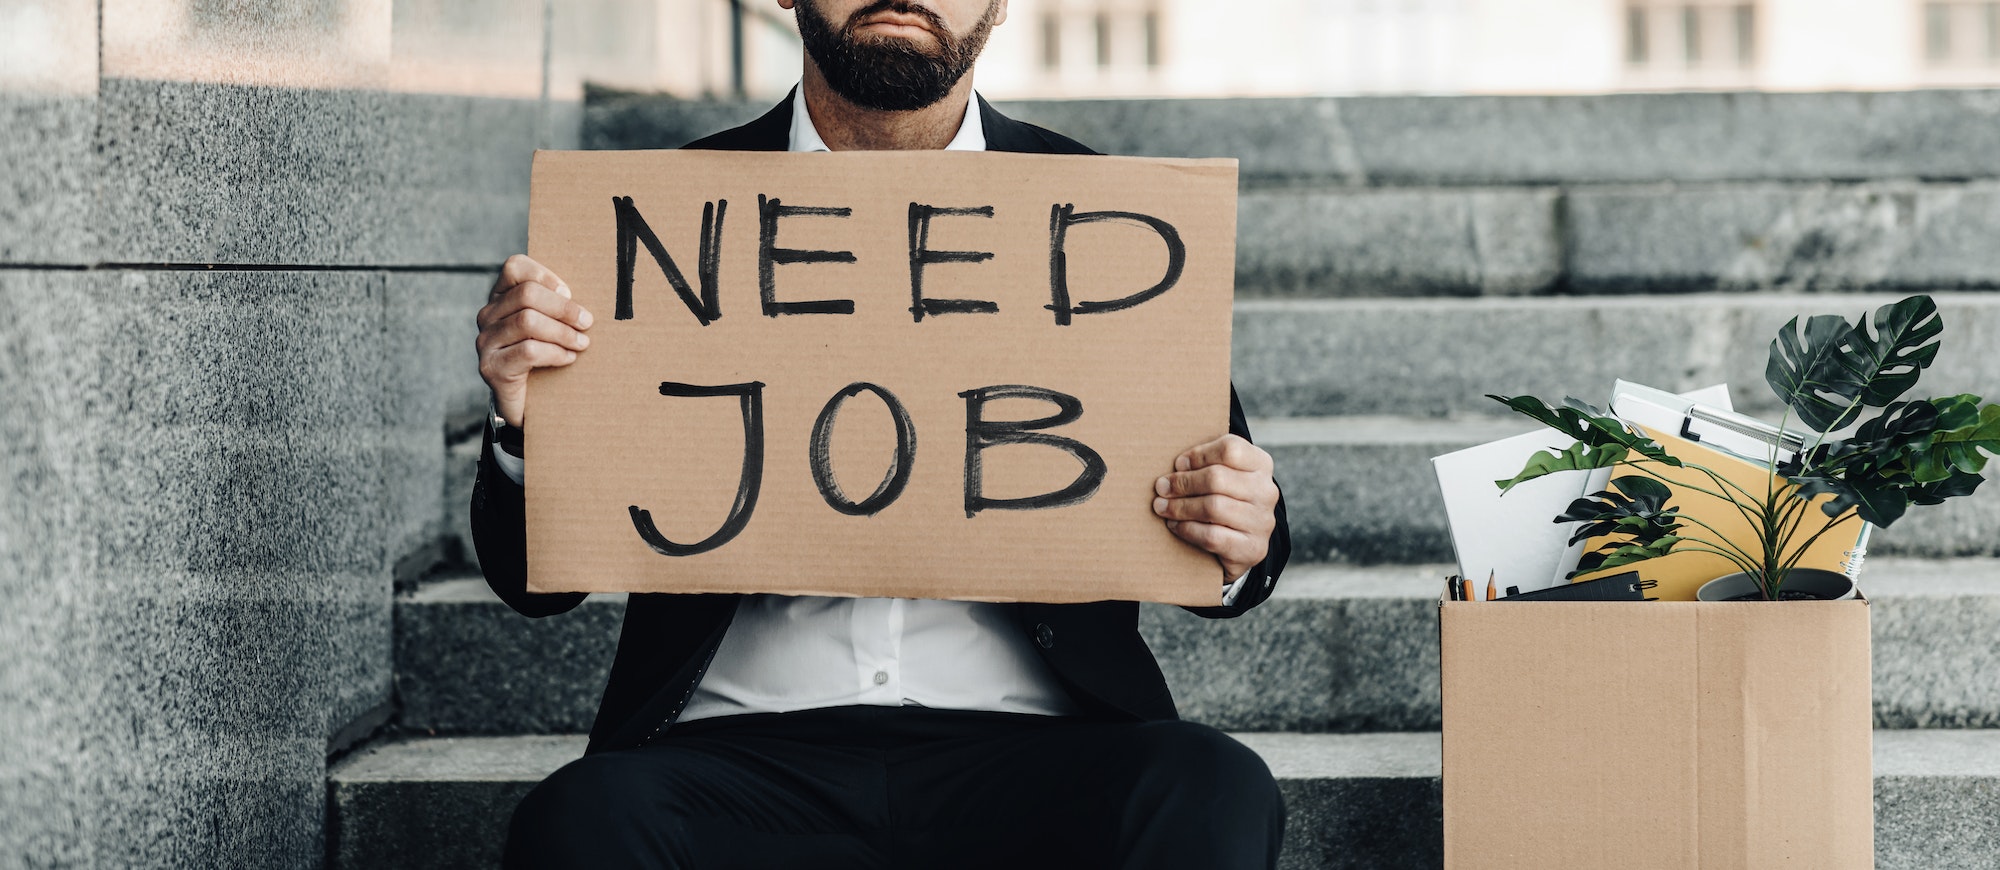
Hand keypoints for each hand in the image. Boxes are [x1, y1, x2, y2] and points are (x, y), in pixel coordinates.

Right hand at [476, 254, 594, 427]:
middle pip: (526, 295)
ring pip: (528, 321)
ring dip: (563, 332)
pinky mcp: (491, 367)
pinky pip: (528, 351)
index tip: (570, 293)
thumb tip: (587, 297)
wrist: (525, 403)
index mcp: (500, 297)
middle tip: (587, 322)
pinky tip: (568, 358)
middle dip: (563, 308)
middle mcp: (487, 316)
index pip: (515, 267)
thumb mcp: (550, 325)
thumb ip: (557, 306)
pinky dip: (555, 353)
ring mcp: (486, 341)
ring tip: (582, 343)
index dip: (545, 275)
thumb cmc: (544, 357)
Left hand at [1152, 434, 1279, 582]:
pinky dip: (1188, 529)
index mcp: (1261, 464)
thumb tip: (1176, 467)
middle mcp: (1266, 491)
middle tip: (1161, 487)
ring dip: (1180, 507)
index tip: (1178, 464)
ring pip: (1213, 507)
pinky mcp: (1253, 548)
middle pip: (1217, 478)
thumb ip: (1205, 463)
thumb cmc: (1225, 498)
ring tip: (1162, 506)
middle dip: (1183, 483)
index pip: (1230, 449)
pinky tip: (1175, 525)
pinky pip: (1213, 536)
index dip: (1199, 455)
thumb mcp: (1223, 474)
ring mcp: (1262, 521)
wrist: (1244, 542)